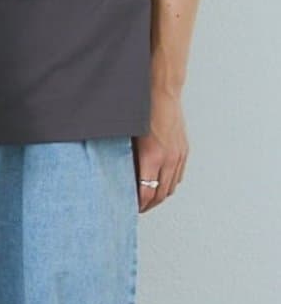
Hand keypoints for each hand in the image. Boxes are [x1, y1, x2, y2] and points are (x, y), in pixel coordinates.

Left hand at [134, 91, 187, 212]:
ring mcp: (178, 155)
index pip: (147, 191)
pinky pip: (178, 176)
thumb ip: (126, 159)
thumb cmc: (141, 112)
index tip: (130, 208)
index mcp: (152, 156)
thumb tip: (119, 177)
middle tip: (136, 208)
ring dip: (159, 196)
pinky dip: (169, 184)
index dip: (139, 204)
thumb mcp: (128, 137)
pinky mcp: (183, 151)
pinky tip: (159, 184)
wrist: (162, 94)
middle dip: (148, 204)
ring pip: (171, 187)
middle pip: (160, 193)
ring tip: (147, 199)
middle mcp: (168, 159)